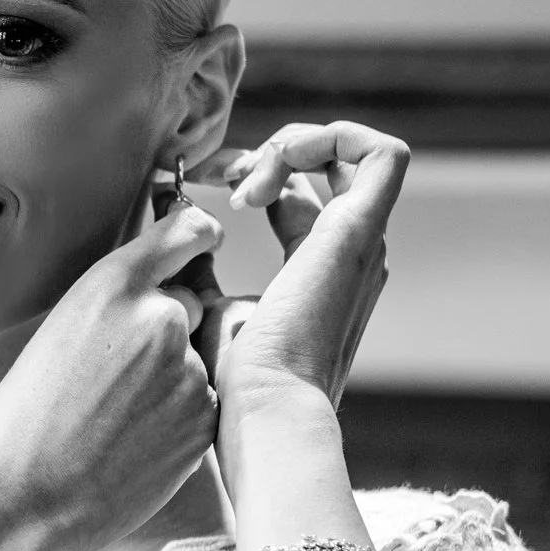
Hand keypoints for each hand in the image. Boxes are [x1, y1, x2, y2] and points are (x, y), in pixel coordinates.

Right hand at [0, 203, 224, 550]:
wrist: (27, 498)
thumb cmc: (28, 416)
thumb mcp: (60, 327)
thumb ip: (118, 294)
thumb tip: (167, 272)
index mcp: (113, 286)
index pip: (186, 231)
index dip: (197, 235)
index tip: (201, 241)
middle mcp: (161, 317)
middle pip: (192, 300)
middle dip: (169, 323)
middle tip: (115, 369)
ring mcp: (190, 370)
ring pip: (196, 354)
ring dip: (170, 373)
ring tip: (114, 413)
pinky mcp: (203, 418)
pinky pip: (200, 399)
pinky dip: (175, 413)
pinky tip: (131, 436)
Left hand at [199, 121, 406, 411]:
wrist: (264, 409)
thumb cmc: (232, 377)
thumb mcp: (208, 301)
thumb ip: (198, 256)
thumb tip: (171, 205)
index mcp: (321, 268)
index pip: (299, 192)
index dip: (255, 171)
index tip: (207, 185)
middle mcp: (353, 251)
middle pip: (330, 164)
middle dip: (273, 148)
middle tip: (220, 173)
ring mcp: (363, 243)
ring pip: (355, 151)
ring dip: (291, 144)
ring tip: (241, 180)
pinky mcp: (360, 235)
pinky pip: (378, 155)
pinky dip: (321, 142)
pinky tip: (264, 177)